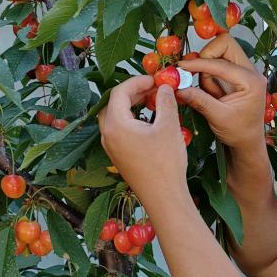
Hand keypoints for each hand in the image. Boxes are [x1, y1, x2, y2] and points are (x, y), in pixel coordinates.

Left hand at [97, 75, 189, 209]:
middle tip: (154, 88)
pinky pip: (119, 130)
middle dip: (133, 92)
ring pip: (115, 117)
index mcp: (115, 124)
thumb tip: (164, 87)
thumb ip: (165, 101)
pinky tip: (149, 121)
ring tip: (152, 102)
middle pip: (114, 103)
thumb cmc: (165, 162)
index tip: (155, 79)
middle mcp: (107, 134)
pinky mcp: (118, 156)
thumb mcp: (169, 126)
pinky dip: (131, 120)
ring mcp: (111, 147)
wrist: (163, 197)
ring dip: (132, 106)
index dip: (137, 81)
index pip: (120, 92)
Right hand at [175, 34, 266, 150]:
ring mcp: (245, 71)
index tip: (181, 67)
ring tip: (208, 92)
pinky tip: (210, 91)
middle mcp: (251, 71)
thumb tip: (179, 88)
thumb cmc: (239, 132)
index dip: (199, 64)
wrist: (248, 142)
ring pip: (222, 51)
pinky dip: (209, 72)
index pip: (222, 63)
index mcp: (252, 81)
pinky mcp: (237, 75)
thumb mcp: (218, 118)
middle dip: (206, 56)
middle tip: (194, 73)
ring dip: (207, 67)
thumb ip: (199, 100)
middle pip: (226, 44)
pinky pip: (220, 62)